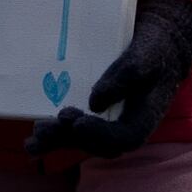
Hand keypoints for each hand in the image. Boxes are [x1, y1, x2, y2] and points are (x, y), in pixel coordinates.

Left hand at [25, 0, 191, 158]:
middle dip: (68, 138)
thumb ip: (124, 78)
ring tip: (34, 139)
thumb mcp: (144, 58)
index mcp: (143, 121)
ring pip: (83, 140)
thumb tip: (95, 102)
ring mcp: (110, 125)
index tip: (77, 122)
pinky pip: (77, 131)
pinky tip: (37, 135)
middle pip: (96, 144)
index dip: (99, 134)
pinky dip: (58, 134)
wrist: (157, 47)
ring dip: (58, 141)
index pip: (122, 137)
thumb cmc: (154, 51)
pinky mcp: (98, 118)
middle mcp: (125, 129)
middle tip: (45, 128)